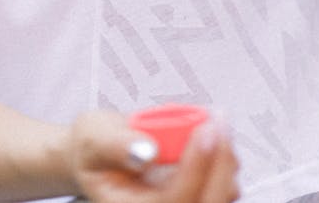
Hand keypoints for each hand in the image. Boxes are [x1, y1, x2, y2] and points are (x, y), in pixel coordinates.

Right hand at [68, 110, 239, 202]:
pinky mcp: (196, 195)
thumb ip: (117, 146)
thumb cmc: (94, 150)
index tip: (203, 131)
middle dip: (218, 163)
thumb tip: (145, 151)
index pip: (172, 201)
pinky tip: (215, 134)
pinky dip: (224, 160)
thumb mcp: (93, 139)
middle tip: (219, 123)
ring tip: (216, 124)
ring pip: (219, 196)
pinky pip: (223, 187)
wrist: (100, 153)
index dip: (194, 168)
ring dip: (225, 160)